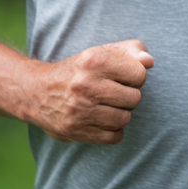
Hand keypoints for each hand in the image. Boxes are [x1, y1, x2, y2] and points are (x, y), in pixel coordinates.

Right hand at [30, 40, 153, 144]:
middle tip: (115, 92)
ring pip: (124, 119)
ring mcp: (79, 111)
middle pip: (134, 98)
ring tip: (109, 105)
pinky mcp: (75, 131)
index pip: (139, 74)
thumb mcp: (103, 51)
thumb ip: (132, 51)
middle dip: (129, 95)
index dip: (136, 76)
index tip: (124, 76)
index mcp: (94, 61)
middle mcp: (85, 86)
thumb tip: (150, 62)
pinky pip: (113, 137)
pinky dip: (113, 130)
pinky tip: (103, 119)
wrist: (37, 92)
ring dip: (121, 113)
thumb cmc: (80, 70)